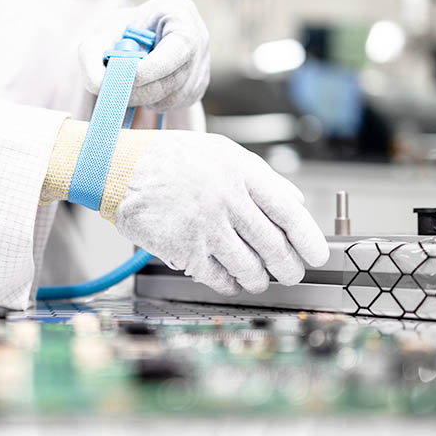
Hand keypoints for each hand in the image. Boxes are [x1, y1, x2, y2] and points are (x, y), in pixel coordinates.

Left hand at [79, 0, 209, 111]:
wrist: (138, 39)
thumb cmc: (121, 33)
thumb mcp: (101, 35)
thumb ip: (92, 56)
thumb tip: (99, 85)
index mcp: (180, 13)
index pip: (179, 46)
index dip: (153, 67)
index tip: (126, 79)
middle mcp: (200, 37)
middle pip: (177, 76)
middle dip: (142, 90)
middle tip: (114, 94)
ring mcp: (203, 63)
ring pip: (177, 95)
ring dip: (147, 99)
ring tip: (128, 86)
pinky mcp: (199, 86)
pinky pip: (179, 104)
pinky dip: (156, 103)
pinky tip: (144, 89)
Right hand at [114, 131, 328, 294]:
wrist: (118, 168)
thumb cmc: (169, 159)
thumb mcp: (220, 152)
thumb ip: (259, 176)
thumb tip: (295, 201)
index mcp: (240, 171)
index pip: (287, 211)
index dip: (308, 238)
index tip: (317, 255)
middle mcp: (226, 199)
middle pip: (272, 245)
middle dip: (288, 267)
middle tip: (291, 273)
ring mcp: (205, 226)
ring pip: (248, 267)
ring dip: (258, 279)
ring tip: (259, 280)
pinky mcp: (184, 248)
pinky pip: (218, 277)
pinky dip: (229, 284)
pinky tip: (231, 281)